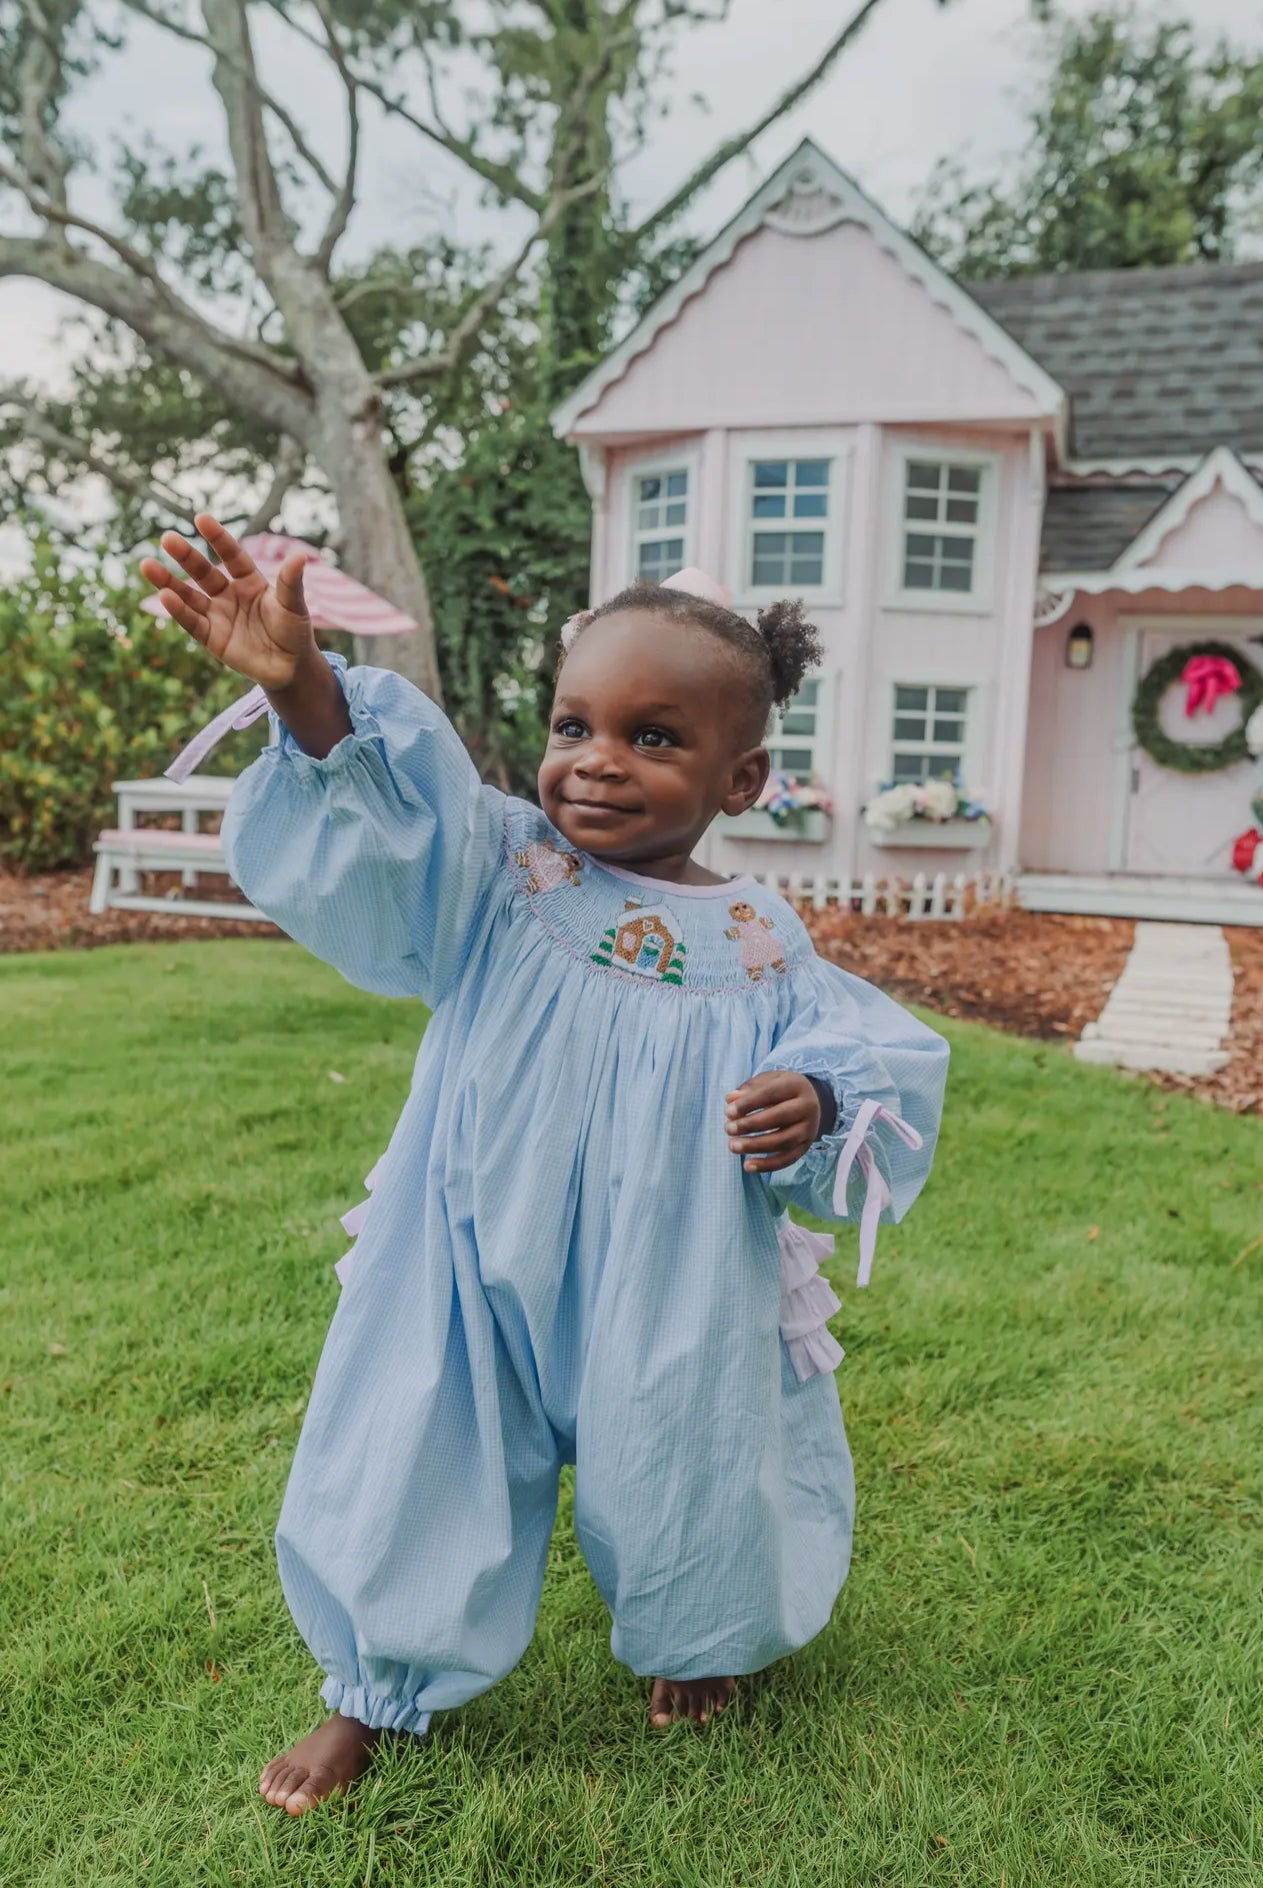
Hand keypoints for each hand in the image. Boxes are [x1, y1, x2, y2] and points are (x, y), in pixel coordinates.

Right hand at [139, 513, 316, 691]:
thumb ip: (290, 583)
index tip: (201, 518)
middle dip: (185, 556)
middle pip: (203, 572)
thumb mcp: (293, 605)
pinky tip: (164, 596)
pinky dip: (179, 610)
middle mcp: (229, 595)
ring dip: (168, 582)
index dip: (217, 538)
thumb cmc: (294, 632)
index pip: (231, 555)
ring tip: (147, 565)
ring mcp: (218, 616)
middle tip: (167, 538)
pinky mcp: (212, 638)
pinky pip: (192, 622)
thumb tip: (300, 557)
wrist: (291, 668)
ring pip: (189, 595)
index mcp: (249, 581)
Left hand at [726, 1071, 820, 1172]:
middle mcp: (807, 1106)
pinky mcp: (805, 1146)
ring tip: (732, 1146)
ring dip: (755, 1146)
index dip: (748, 1103)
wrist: (810, 1101)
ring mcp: (808, 1128)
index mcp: (795, 1085)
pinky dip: (767, 1165)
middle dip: (750, 1124)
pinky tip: (747, 1166)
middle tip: (728, 1129)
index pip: (770, 1093)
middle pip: (779, 1117)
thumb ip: (748, 1089)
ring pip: (783, 1141)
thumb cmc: (780, 1090)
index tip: (728, 1112)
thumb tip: (730, 1099)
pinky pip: (787, 1159)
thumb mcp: (766, 1082)